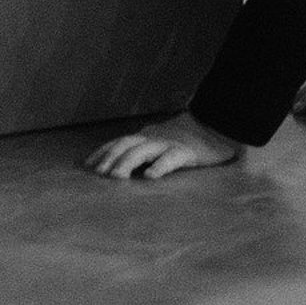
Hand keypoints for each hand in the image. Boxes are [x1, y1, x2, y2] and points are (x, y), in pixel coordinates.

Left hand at [84, 112, 242, 180]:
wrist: (218, 127)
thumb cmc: (187, 141)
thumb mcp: (161, 144)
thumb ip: (145, 153)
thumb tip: (123, 169)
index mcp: (147, 136)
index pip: (119, 141)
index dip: (103, 151)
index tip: (88, 165)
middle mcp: (155, 137)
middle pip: (126, 144)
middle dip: (110, 158)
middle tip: (98, 174)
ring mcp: (170, 143)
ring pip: (144, 149)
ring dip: (127, 162)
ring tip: (116, 177)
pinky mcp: (187, 151)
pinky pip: (171, 158)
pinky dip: (159, 166)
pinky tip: (150, 177)